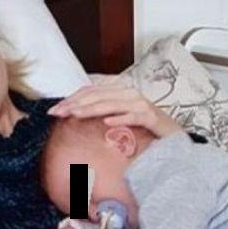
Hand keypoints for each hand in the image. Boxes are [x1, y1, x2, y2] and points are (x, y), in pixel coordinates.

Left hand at [49, 85, 182, 137]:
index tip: (55, 110)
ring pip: (111, 104)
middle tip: (58, 113)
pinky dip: (119, 119)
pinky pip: (133, 116)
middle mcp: (129, 93)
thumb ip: (102, 112)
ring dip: (92, 109)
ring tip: (75, 115)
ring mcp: (141, 104)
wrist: (172, 137)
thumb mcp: (119, 118)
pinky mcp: (150, 117)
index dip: (72, 98)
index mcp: (119, 91)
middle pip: (98, 95)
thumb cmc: (144, 128)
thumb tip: (75, 115)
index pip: (91, 91)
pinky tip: (107, 123)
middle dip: (75, 104)